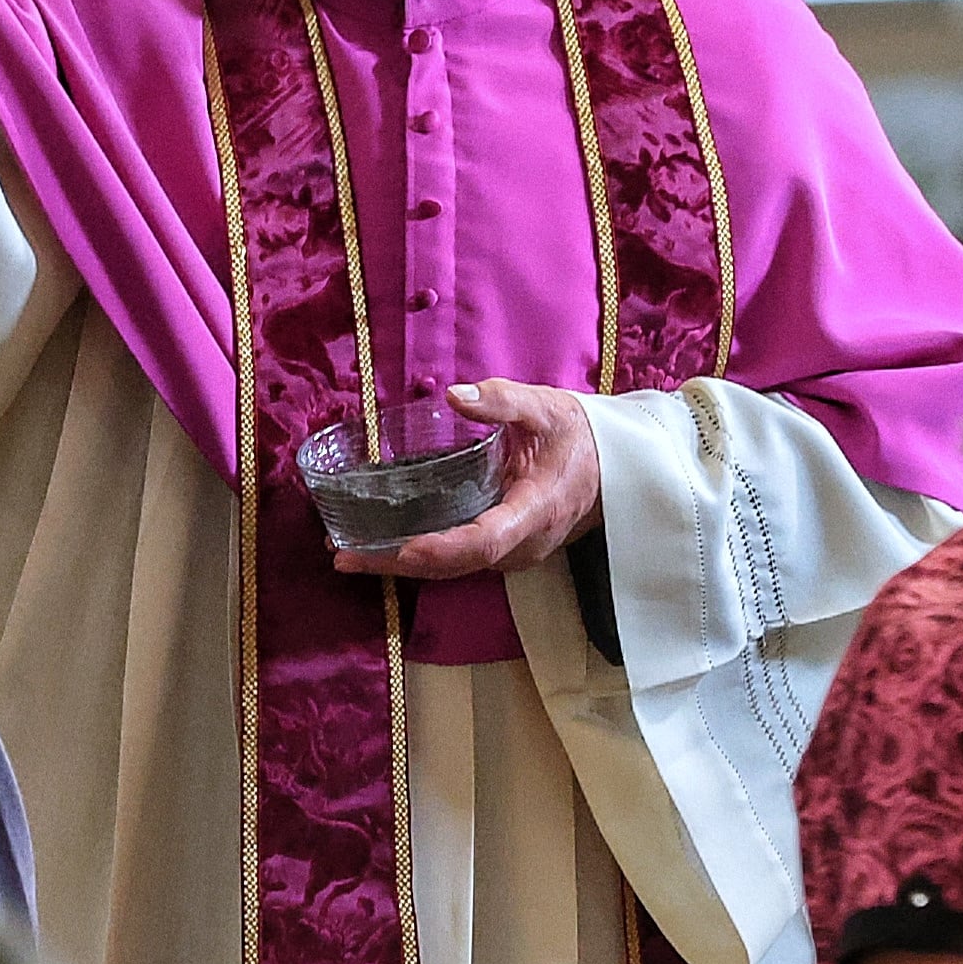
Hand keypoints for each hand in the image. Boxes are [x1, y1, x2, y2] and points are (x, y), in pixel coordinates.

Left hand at [335, 378, 602, 581]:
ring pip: (455, 568)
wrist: (617, 468)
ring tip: (349, 554)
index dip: (443, 549)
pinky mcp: (506, 549)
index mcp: (536, 510)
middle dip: (399, 564)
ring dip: (402, 565)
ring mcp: (515, 552)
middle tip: (345, 556)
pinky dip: (421, 556)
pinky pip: (461, 560)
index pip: (485, 541)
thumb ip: (502, 400)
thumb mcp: (548, 407)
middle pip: (457, 565)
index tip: (403, 550)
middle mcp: (524, 543)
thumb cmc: (582, 437)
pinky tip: (383, 546)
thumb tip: (454, 395)